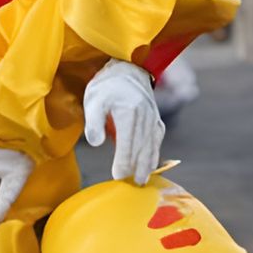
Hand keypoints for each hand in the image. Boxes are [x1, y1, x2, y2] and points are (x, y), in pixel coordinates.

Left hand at [83, 59, 164, 185]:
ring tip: (142, 180)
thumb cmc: (107, 85)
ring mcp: (153, 117)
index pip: (126, 143)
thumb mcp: (94, 99)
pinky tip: (151, 164)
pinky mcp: (156, 118)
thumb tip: (96, 143)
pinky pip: (158, 139)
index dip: (123, 162)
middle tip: (133, 185)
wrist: (128, 67)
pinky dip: (155, 153)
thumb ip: (94, 121)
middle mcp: (145, 116)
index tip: (118, 177)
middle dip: (137, 168)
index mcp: (129, 112)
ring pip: (152, 145)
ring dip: (148, 164)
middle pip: (141, 147)